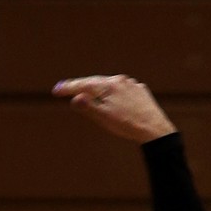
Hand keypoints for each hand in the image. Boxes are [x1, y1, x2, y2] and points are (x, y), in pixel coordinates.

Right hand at [52, 75, 176, 141]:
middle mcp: (119, 80)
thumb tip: (75, 98)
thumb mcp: (104, 118)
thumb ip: (89, 107)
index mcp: (108, 86)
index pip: (83, 85)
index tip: (56, 90)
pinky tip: (114, 98)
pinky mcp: (141, 92)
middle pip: (96, 82)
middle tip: (67, 88)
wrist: (154, 129)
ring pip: (111, 85)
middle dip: (82, 86)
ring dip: (99, 89)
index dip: (69, 88)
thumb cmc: (128, 125)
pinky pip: (123, 90)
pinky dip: (115, 93)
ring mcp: (131, 84)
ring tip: (89, 92)